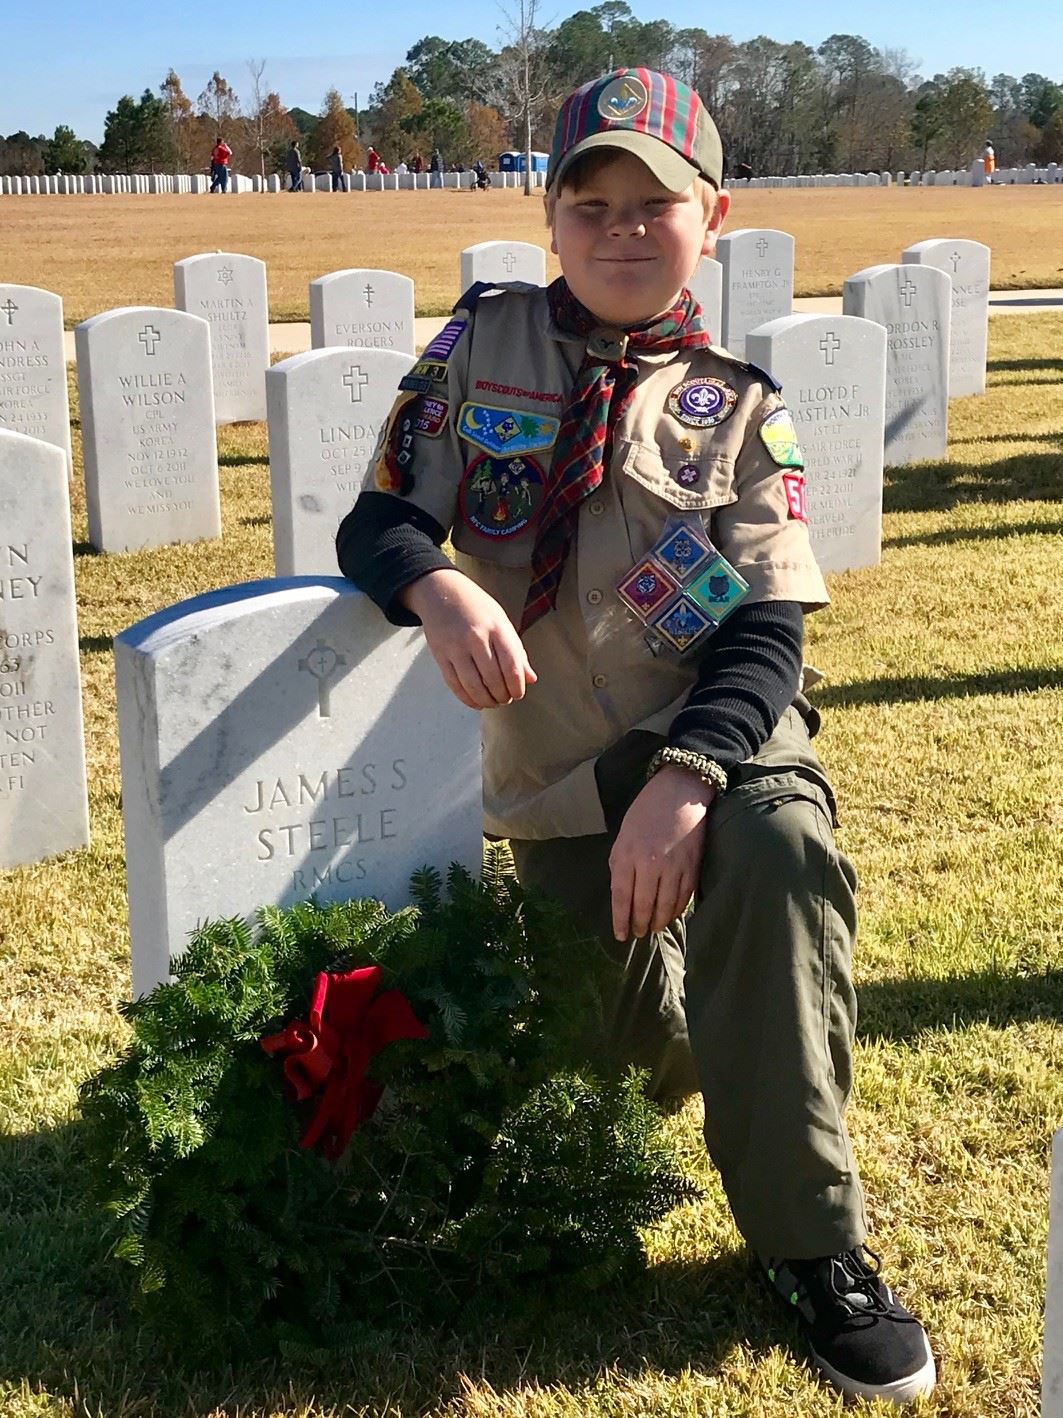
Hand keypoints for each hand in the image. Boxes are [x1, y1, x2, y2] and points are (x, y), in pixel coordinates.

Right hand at [402, 569, 536, 709]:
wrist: (441, 592)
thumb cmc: (475, 607)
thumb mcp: (501, 622)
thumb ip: (516, 651)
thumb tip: (530, 679)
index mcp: (496, 627)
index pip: (511, 665)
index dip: (516, 686)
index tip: (518, 693)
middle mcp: (476, 637)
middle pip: (493, 678)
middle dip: (502, 696)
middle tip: (505, 699)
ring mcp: (456, 647)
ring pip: (473, 685)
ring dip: (486, 700)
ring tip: (492, 702)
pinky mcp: (440, 655)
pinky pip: (454, 684)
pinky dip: (466, 698)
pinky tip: (476, 701)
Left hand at [608, 766, 714, 940]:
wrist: (679, 792)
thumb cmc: (646, 812)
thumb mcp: (623, 836)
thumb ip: (620, 864)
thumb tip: (621, 894)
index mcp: (627, 855)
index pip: (621, 896)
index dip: (620, 919)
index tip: (621, 935)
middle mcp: (649, 864)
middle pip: (643, 905)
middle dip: (639, 924)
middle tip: (638, 933)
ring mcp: (673, 867)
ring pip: (665, 906)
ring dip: (658, 922)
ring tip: (653, 929)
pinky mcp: (692, 866)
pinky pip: (683, 897)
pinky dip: (676, 910)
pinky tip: (670, 915)